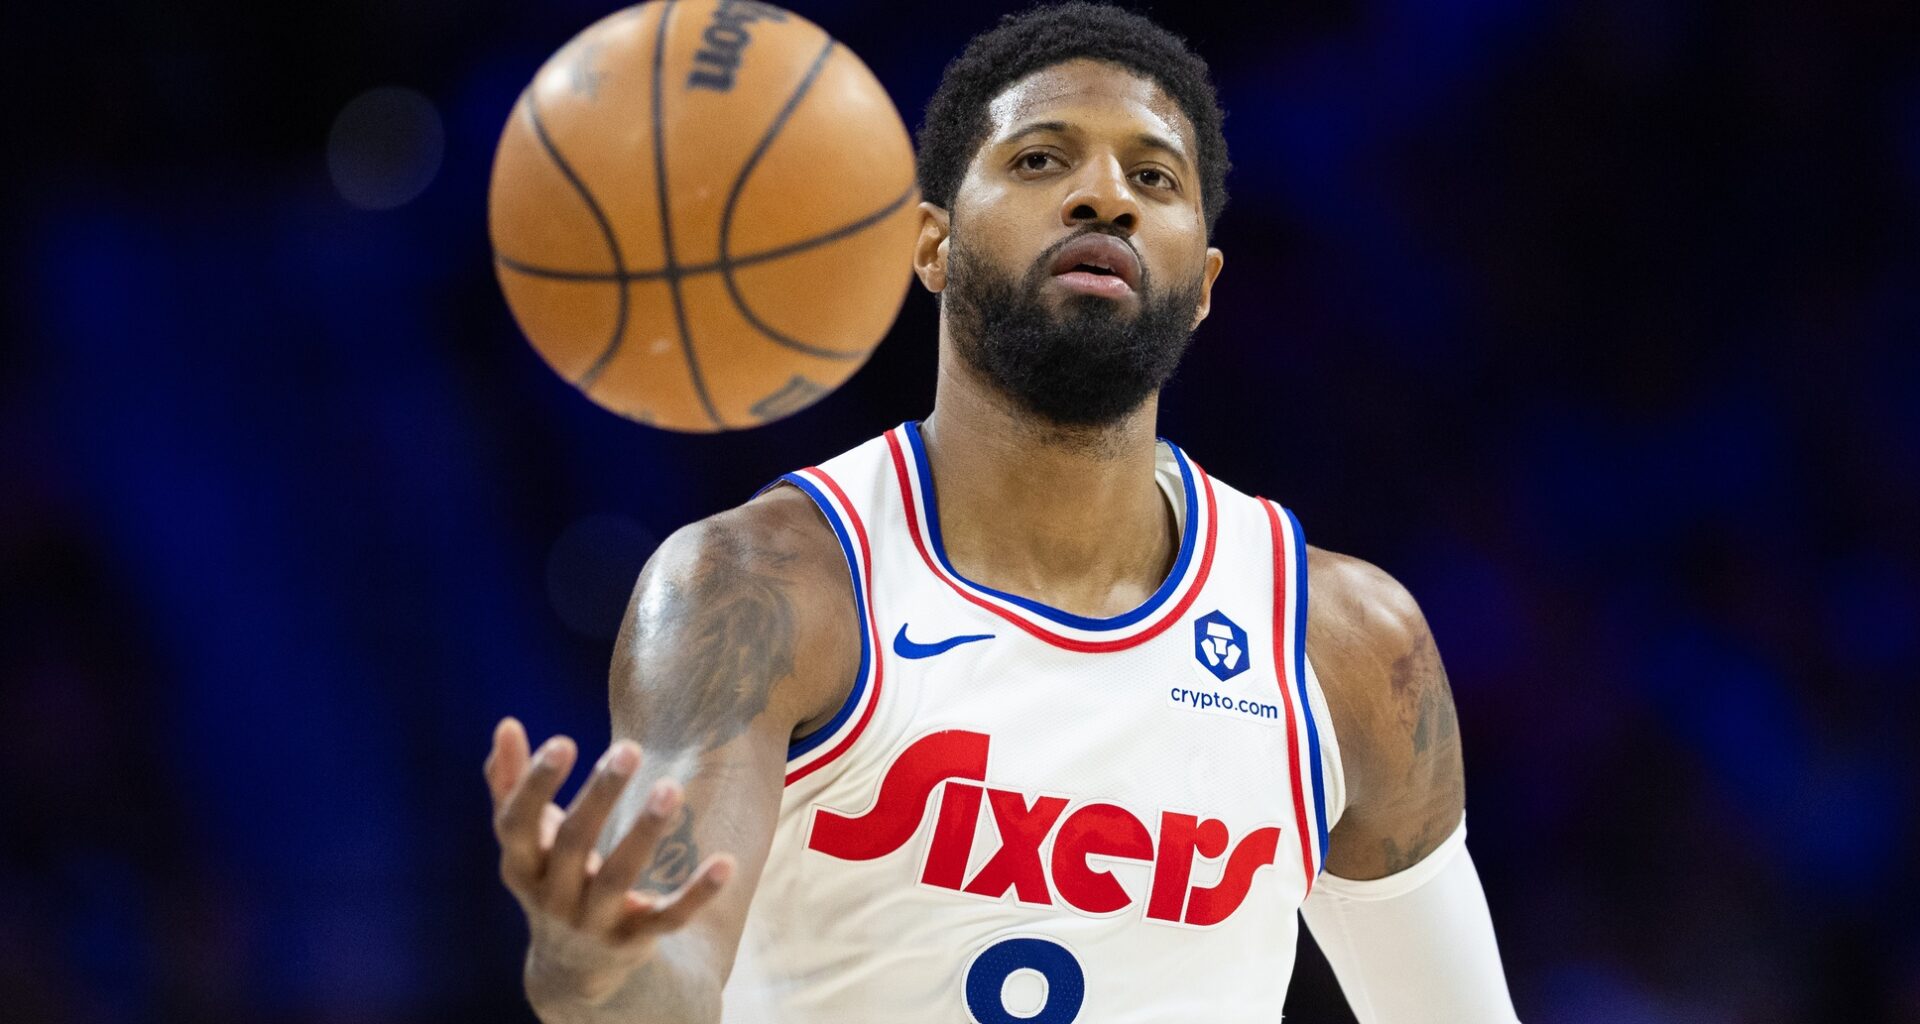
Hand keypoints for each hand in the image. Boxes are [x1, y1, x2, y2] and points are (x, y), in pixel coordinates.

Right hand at [484, 717, 735, 1005]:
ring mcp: (593, 923)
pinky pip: (667, 919)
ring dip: (644, 833)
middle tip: (630, 747)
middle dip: (600, 795)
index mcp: (521, 866)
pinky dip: (696, 894)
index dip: (535, 784)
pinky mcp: (634, 940)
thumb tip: (507, 724)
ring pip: (618, 879)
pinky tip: (725, 861)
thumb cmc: (550, 876)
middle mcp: (552, 897)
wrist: (571, 967)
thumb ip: (510, 783)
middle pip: (573, 844)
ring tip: (671, 786)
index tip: (563, 741)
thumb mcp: (525, 840)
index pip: (517, 824)